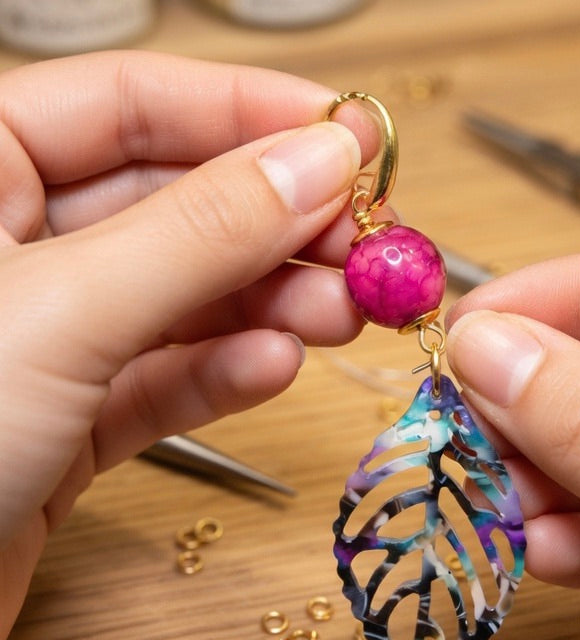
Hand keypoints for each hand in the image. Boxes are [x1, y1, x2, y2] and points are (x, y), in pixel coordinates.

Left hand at [0, 51, 383, 639]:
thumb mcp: (63, 312)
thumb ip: (200, 234)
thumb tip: (316, 166)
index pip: (133, 105)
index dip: (250, 117)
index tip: (351, 143)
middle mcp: (14, 246)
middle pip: (178, 203)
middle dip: (281, 227)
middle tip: (367, 250)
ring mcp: (51, 337)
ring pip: (186, 296)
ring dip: (274, 304)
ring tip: (344, 315)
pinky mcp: (76, 418)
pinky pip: (167, 377)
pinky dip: (227, 373)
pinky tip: (275, 369)